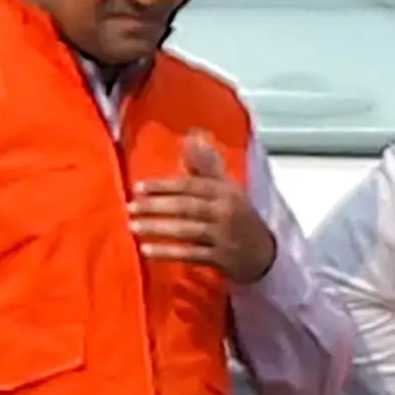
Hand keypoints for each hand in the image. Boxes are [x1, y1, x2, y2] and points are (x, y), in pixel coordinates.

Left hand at [133, 139, 274, 279]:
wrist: (264, 253)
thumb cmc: (239, 215)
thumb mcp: (227, 187)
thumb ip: (206, 165)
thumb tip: (192, 136)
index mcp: (225, 191)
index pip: (190, 185)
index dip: (163, 186)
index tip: (137, 188)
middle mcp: (226, 211)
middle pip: (186, 206)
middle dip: (156, 206)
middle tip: (130, 207)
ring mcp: (224, 236)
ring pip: (186, 230)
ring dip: (158, 228)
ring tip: (133, 227)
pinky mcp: (221, 258)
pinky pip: (190, 254)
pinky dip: (167, 252)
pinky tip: (146, 251)